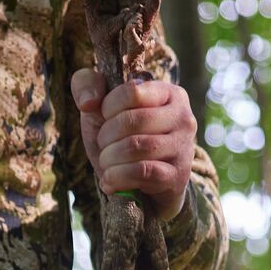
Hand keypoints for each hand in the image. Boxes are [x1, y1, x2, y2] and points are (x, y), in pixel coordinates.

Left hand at [71, 70, 196, 220]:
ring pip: (137, 147)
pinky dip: (118, 178)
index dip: (108, 107)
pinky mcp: (177, 175)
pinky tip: (109, 182)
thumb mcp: (101, 107)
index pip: (133, 91)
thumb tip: (89, 101)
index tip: (104, 118)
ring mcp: (183, 147)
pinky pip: (143, 172)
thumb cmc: (121, 138)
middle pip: (133, 121)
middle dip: (106, 136)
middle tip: (102, 145)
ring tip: (105, 163)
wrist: (142, 185)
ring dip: (110, 158)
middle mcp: (182, 117)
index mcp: (168, 93)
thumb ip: (87, 84)